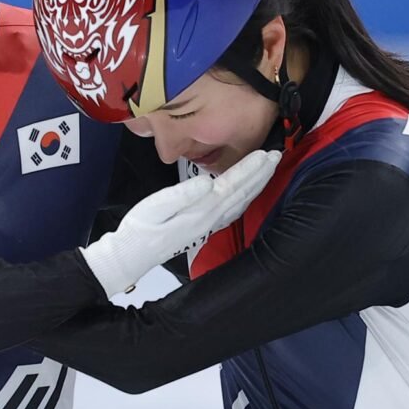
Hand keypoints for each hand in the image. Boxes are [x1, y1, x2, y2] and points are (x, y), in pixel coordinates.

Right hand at [80, 149, 280, 296]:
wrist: (131, 255)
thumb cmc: (140, 228)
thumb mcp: (155, 206)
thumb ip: (183, 194)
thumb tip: (208, 182)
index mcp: (200, 211)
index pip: (231, 185)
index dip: (249, 168)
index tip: (265, 153)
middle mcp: (210, 220)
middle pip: (242, 193)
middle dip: (260, 174)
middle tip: (276, 155)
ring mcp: (208, 226)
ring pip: (240, 202)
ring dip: (256, 184)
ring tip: (267, 169)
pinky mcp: (203, 229)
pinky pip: (232, 212)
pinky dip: (244, 199)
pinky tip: (246, 193)